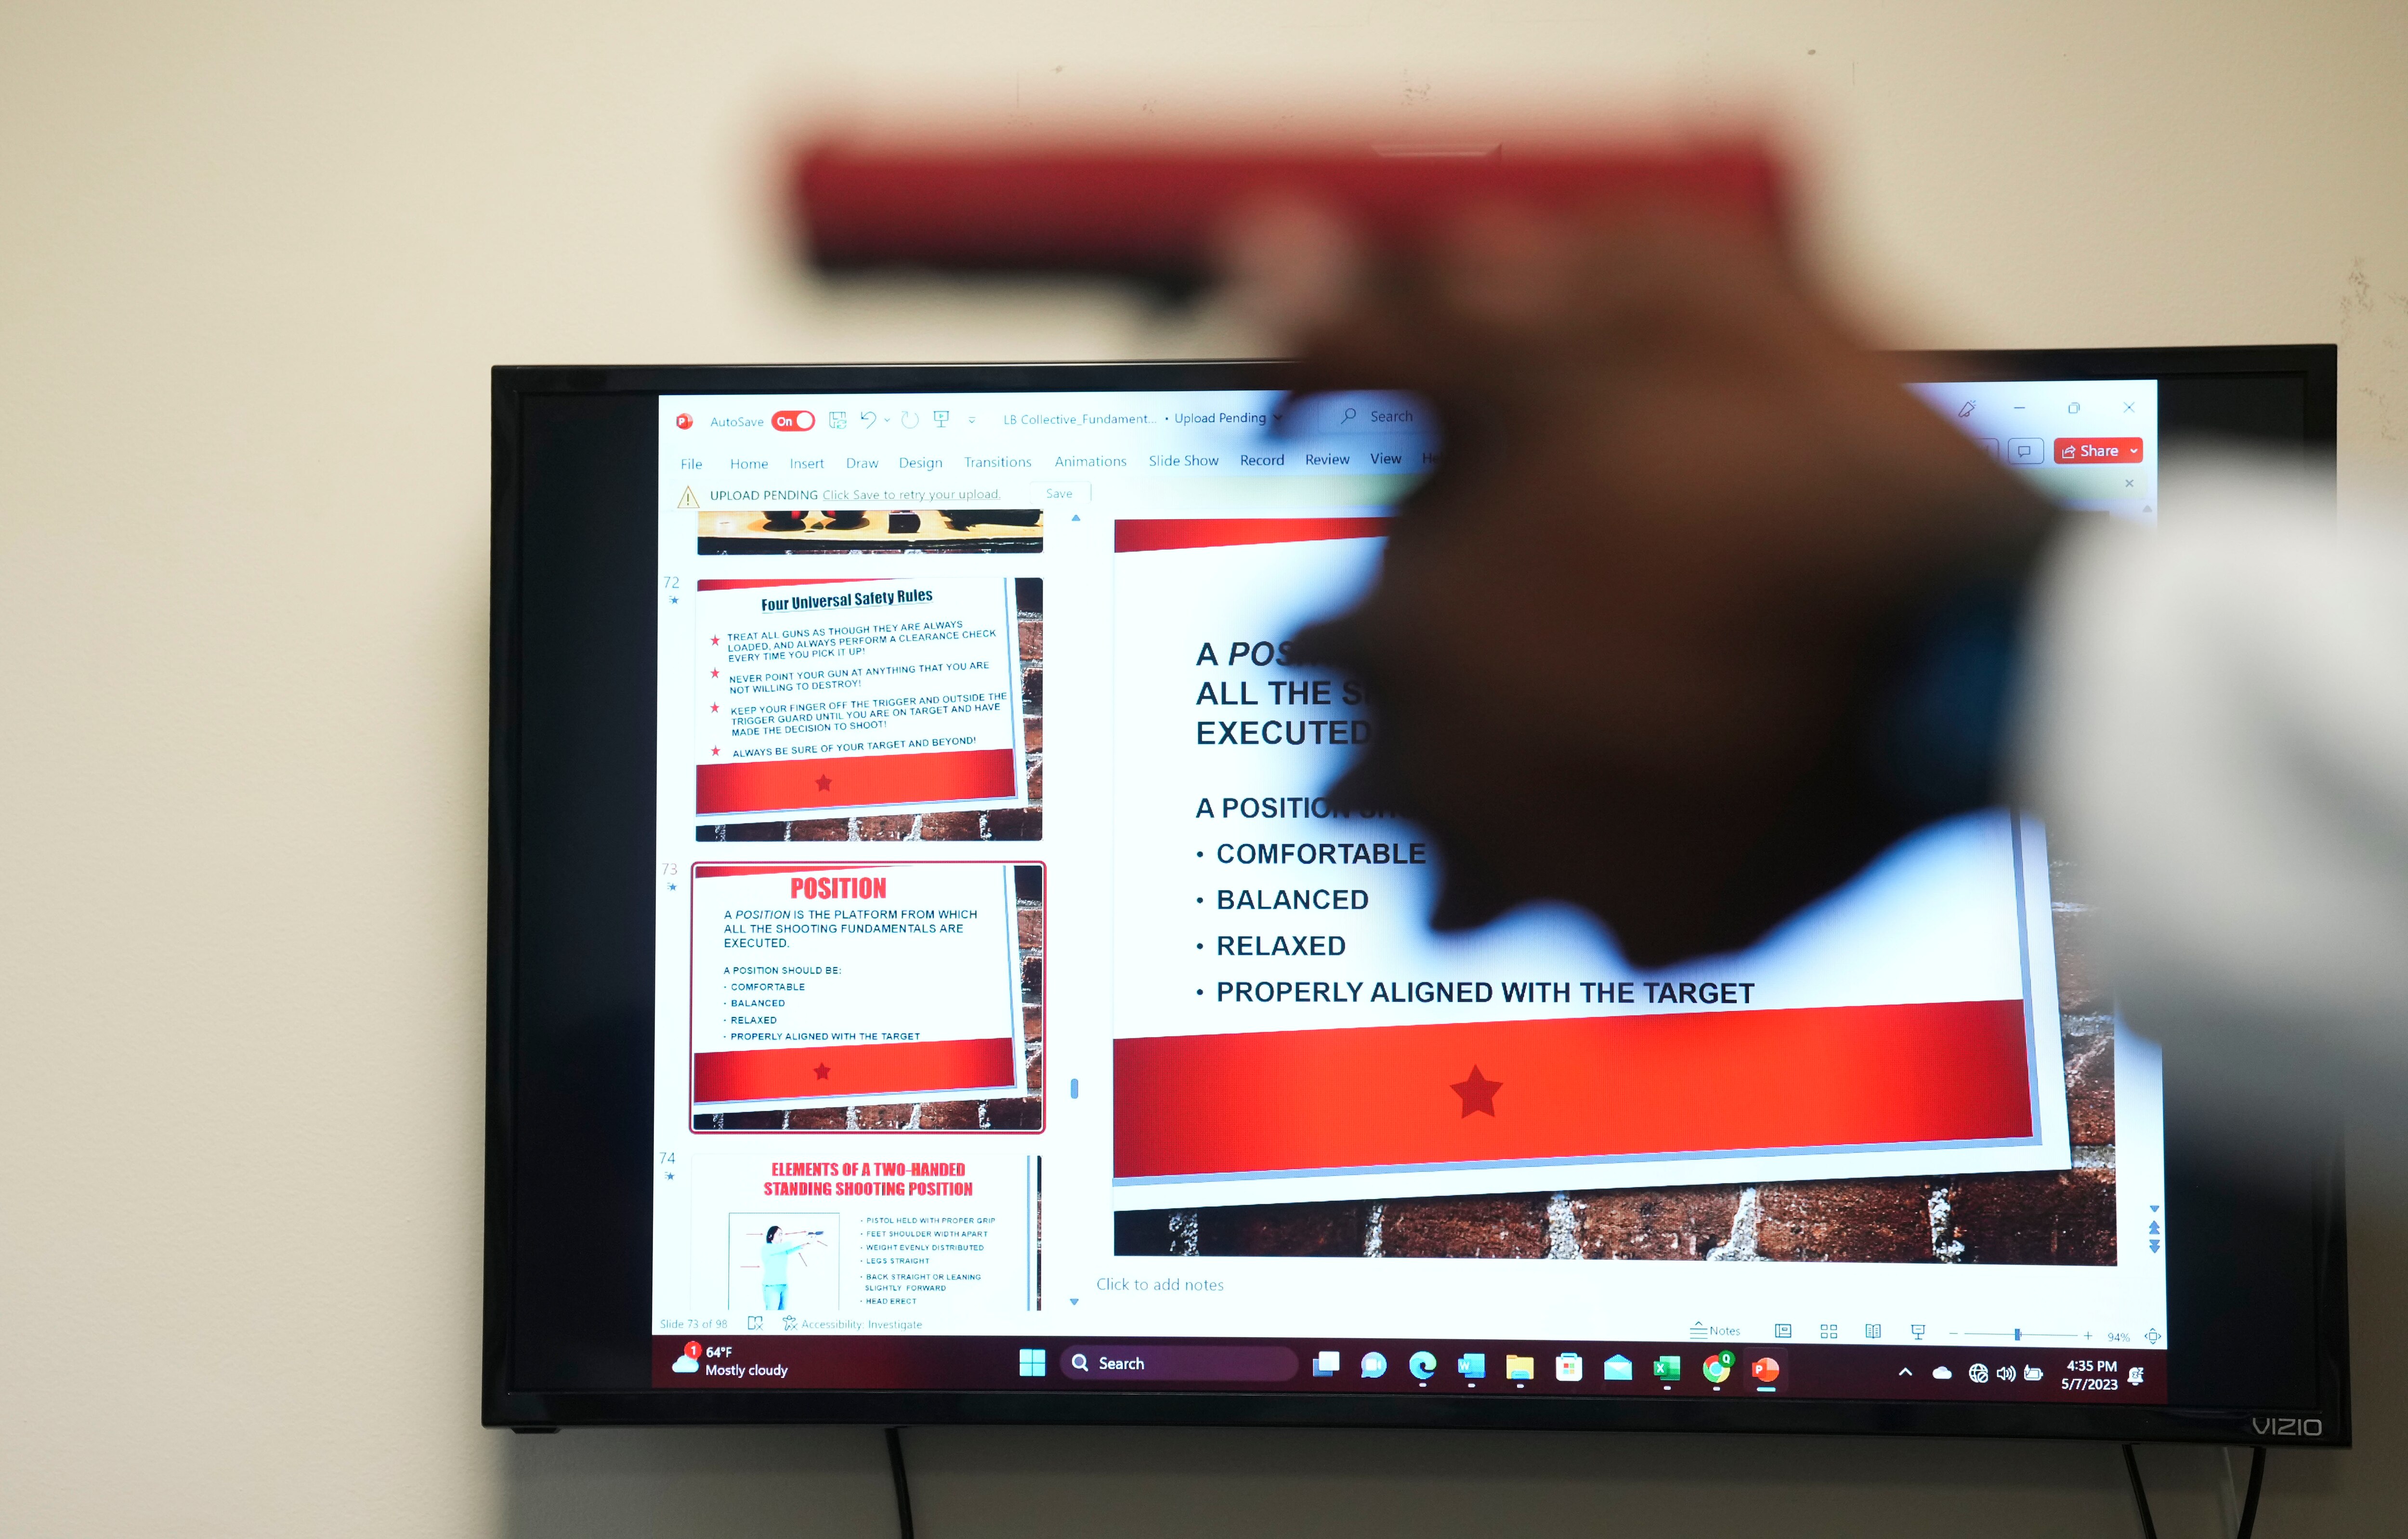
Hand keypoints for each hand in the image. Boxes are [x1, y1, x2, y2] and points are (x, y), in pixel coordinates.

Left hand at [1238, 204, 2058, 964]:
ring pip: (1458, 882)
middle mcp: (1445, 774)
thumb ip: (1402, 333)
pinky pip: (1608, 917)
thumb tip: (1275, 279)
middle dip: (1413, 734)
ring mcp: (1547, 870)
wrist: (1974, 626)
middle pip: (1367, 778)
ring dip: (1488, 830)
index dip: (1371, 609)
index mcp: (1404, 634)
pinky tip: (1689, 810)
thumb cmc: (1789, 467)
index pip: (1312, 643)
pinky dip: (1635, 870)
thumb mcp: (1581, 334)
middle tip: (1496, 690)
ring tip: (1562, 777)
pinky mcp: (1654, 932)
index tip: (1424, 598)